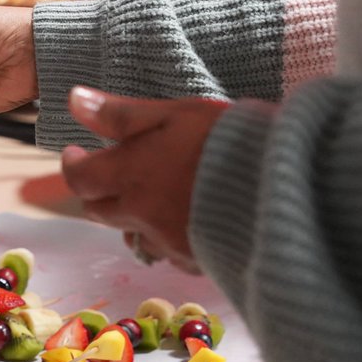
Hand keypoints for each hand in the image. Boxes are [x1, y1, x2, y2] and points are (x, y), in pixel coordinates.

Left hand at [59, 87, 229, 271]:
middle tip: (113, 174)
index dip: (73, 165)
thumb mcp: (175, 115)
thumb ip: (121, 114)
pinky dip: (170, 239)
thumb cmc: (229, 141)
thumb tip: (74, 100)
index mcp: (130, 175)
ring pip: (134, 236)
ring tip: (154, 199)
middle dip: (99, 192)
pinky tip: (188, 221)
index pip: (80, 178)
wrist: (288, 187)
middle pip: (100, 212)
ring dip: (134, 220)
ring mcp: (169, 242)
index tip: (76, 153)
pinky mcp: (198, 261)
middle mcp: (141, 214)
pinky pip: (171, 255)